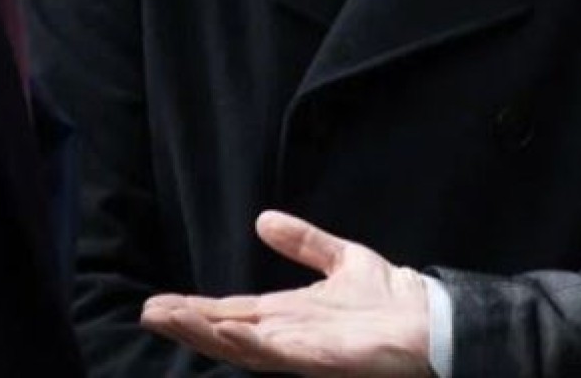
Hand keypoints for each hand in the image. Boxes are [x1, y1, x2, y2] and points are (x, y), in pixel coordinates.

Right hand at [141, 210, 432, 376]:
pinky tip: (220, 330)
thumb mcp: (341, 258)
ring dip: (201, 332)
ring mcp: (300, 350)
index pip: (233, 312)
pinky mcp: (317, 360)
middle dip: (187, 323)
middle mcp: (288, 335)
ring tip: (165, 318)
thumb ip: (303, 242)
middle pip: (227, 331)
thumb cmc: (392, 299)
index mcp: (289, 315)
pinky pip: (272, 353)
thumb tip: (262, 219)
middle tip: (147, 312)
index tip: (159, 302)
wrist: (432, 320)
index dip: (197, 309)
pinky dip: (242, 343)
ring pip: (239, 345)